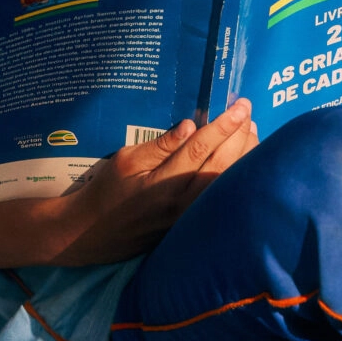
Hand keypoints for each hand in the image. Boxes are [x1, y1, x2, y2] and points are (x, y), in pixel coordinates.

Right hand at [50, 98, 257, 263]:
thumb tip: (189, 126)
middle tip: (248, 111)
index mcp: (162, 183)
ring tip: (251, 131)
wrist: (90, 234)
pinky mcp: (191, 226)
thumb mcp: (124, 160)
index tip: (239, 106)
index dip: (223, 127)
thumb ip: (159, 145)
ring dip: (243, 157)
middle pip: (220, 167)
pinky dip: (235, 177)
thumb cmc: (105, 191)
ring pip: (225, 185)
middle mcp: (181, 203)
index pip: (200, 150)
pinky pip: (219, 198)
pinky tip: (243, 161)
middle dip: (239, 136)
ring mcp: (189, 218)